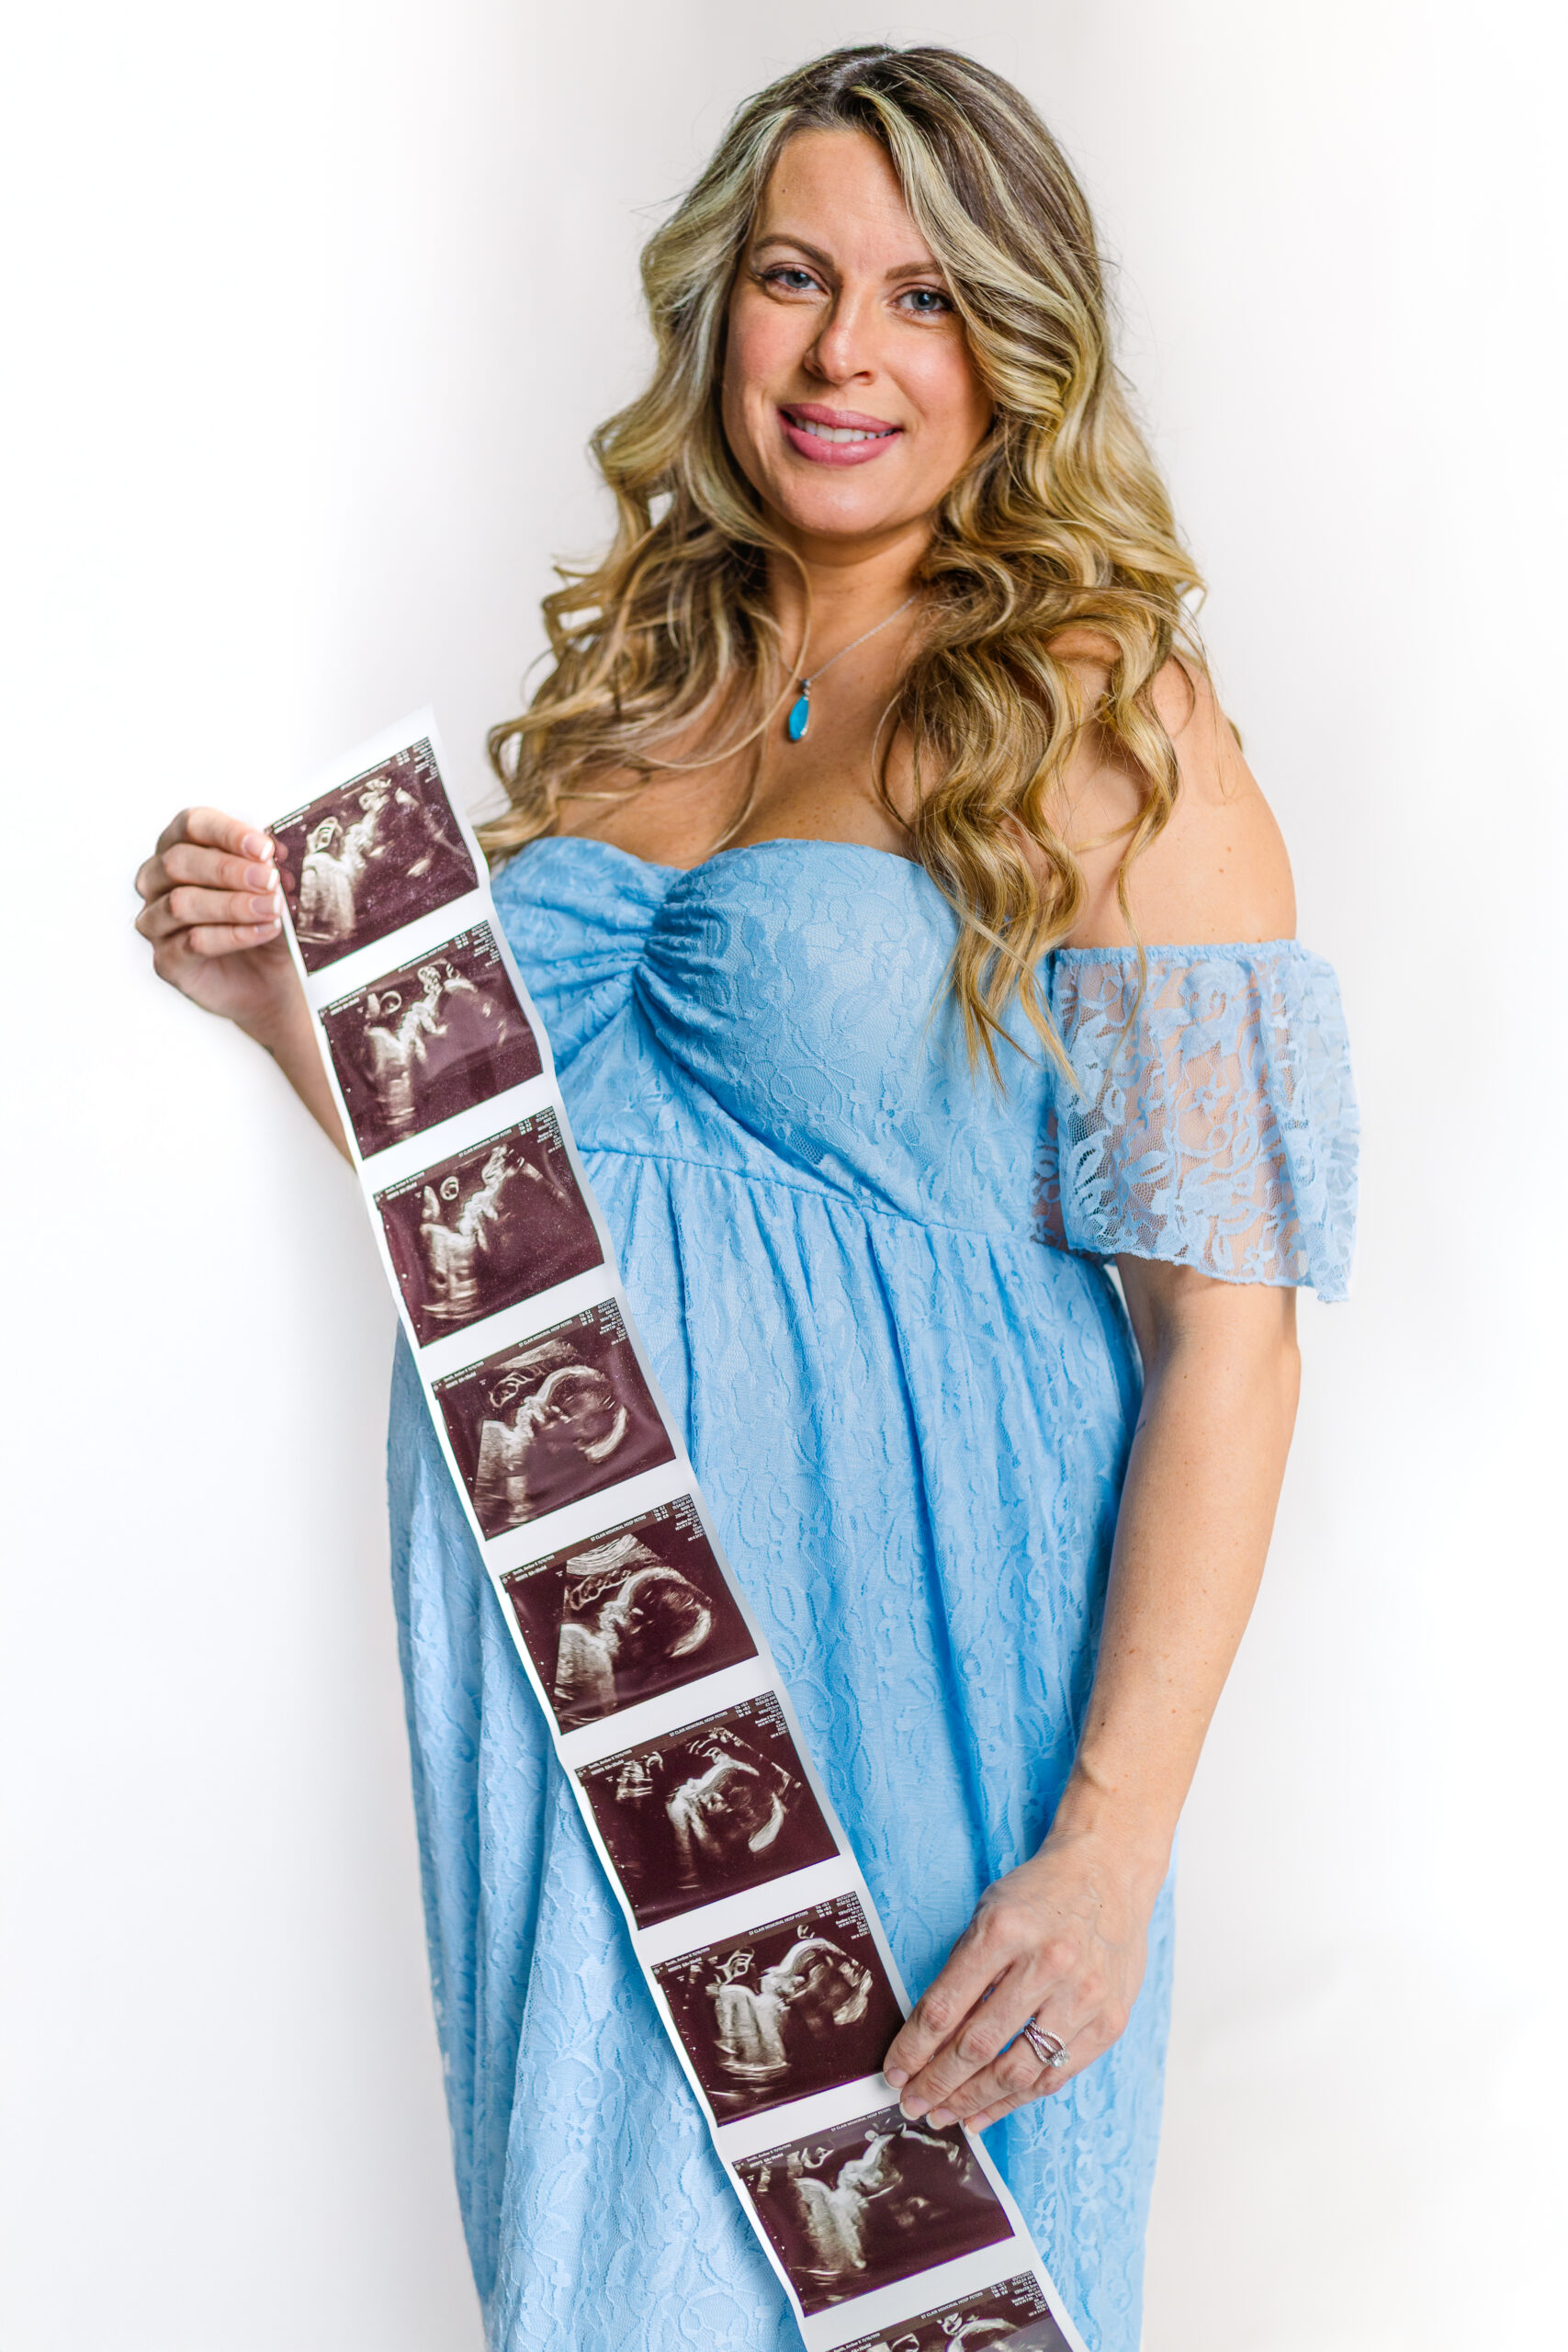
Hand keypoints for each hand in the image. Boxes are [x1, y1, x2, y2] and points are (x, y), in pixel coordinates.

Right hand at [134, 807, 296, 1041]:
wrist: (270, 979)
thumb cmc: (264, 922)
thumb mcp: (273, 887)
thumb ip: (268, 865)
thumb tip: (275, 851)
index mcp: (181, 847)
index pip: (191, 824)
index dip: (227, 833)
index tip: (265, 848)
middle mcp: (159, 881)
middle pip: (178, 861)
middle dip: (228, 869)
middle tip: (269, 880)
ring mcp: (156, 921)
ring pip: (180, 903)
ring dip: (232, 904)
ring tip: (271, 909)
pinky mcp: (166, 960)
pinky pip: (192, 942)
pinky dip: (233, 935)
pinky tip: (263, 931)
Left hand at [882, 1827, 1160, 2130]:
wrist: (1109, 1874)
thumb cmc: (1040, 1894)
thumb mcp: (989, 1911)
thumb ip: (963, 1970)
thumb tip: (927, 2038)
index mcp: (1004, 1930)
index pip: (946, 2006)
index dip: (914, 2048)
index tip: (895, 2071)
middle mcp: (1046, 1964)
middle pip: (978, 2044)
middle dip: (937, 2082)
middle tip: (912, 2102)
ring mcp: (1082, 1996)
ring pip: (1016, 2070)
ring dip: (973, 2101)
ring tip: (945, 2115)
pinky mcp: (1108, 2022)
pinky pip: (1054, 2075)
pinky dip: (1016, 2100)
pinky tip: (987, 2111)